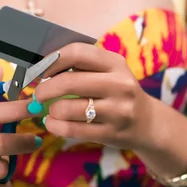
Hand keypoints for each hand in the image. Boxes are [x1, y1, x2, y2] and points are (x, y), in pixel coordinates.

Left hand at [33, 43, 153, 150]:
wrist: (148, 123)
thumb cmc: (117, 93)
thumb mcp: (109, 72)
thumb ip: (82, 66)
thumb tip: (43, 66)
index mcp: (115, 63)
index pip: (77, 53)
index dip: (53, 60)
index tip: (42, 70)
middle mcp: (119, 85)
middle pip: (69, 82)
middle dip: (45, 88)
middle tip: (39, 93)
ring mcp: (117, 111)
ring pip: (67, 108)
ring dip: (51, 110)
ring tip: (52, 110)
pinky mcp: (111, 133)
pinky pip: (71, 130)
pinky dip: (54, 126)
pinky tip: (52, 122)